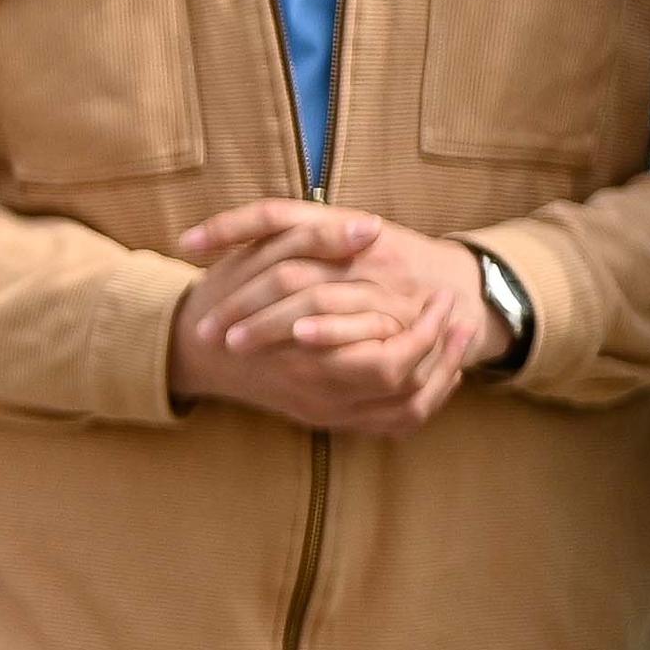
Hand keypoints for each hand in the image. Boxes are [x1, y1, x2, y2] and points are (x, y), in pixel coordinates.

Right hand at [170, 200, 494, 435]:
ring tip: (457, 343)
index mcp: (306, 359)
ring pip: (404, 412)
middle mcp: (318, 397)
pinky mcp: (325, 419)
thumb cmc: (221, 299)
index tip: (444, 298)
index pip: (392, 359)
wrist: (189, 349)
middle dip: (443, 353)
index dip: (428, 331)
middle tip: (460, 318)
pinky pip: (389, 424)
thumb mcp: (260, 258)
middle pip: (406, 391)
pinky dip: (420, 400)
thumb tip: (369, 225)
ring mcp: (323, 413)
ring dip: (439, 377)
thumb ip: (315, 239)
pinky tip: (432, 374)